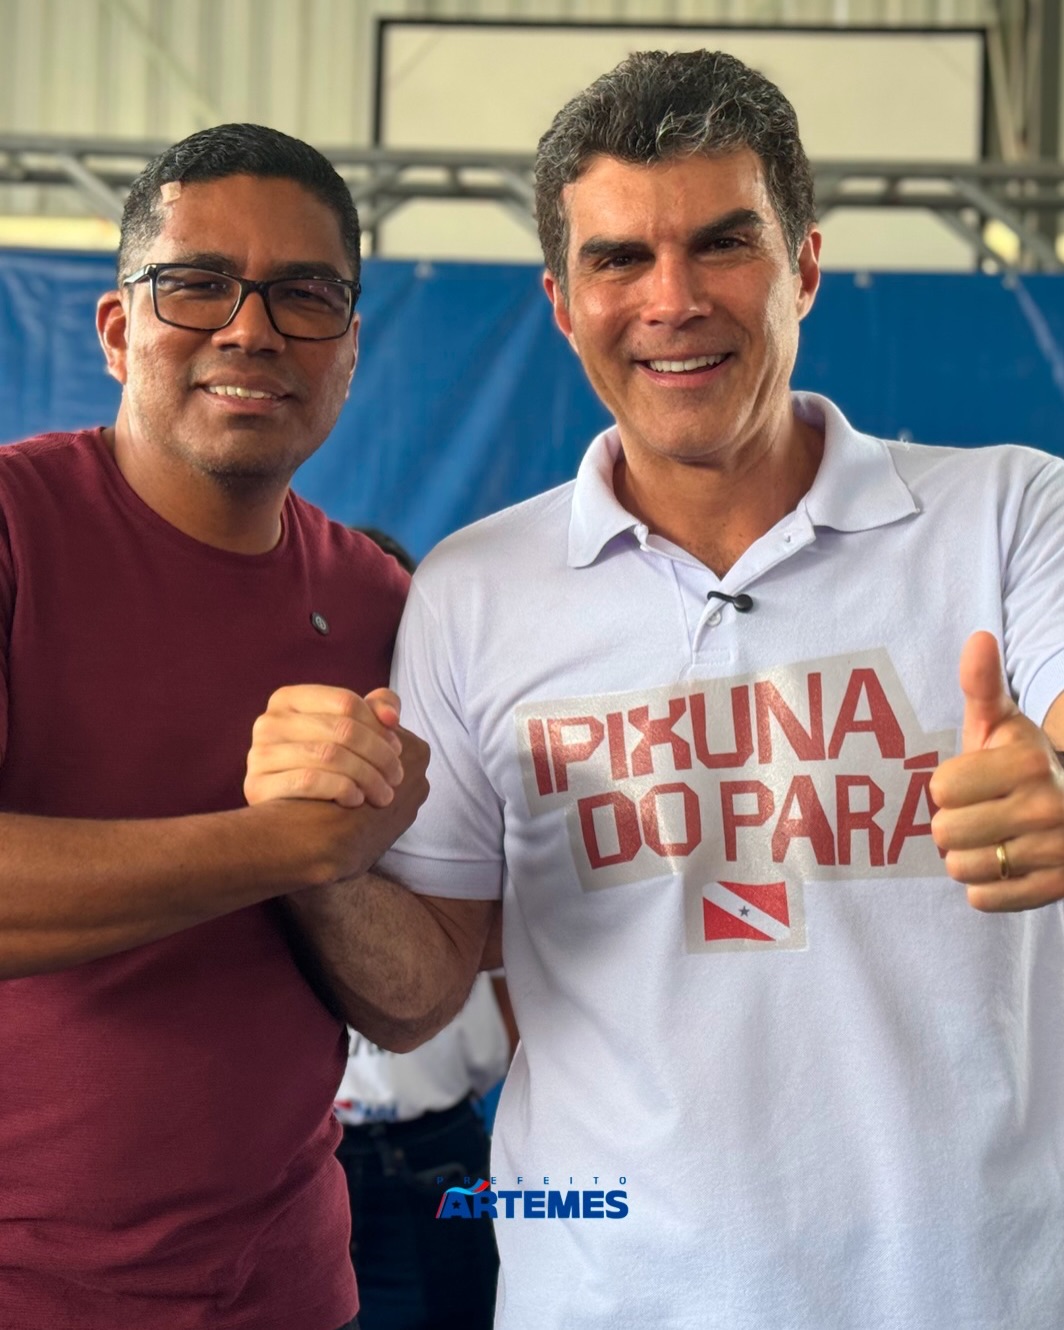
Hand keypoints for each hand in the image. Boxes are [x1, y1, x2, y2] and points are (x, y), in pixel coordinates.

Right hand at [246, 684, 410, 808]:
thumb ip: (376, 709)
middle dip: (379, 754)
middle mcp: (268, 722)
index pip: (346, 703)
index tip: (398, 749)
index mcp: (289, 699)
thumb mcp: (349, 730)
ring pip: (330, 755)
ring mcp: (259, 753)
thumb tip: (391, 716)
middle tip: (398, 777)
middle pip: (342, 730)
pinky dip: (341, 789)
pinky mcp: (256, 786)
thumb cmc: (326, 766)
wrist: (288, 820)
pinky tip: (357, 800)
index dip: (379, 727)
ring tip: (384, 794)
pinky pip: (309, 781)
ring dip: (367, 776)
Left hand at [930, 631, 1063, 909]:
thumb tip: (978, 637)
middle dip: (953, 824)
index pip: (941, 788)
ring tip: (991, 838)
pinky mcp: (1055, 890)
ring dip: (966, 857)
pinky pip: (984, 900)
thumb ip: (983, 686)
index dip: (948, 786)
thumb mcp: (1004, 723)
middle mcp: (1048, 807)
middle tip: (979, 813)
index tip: (972, 782)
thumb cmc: (1021, 763)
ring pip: (962, 869)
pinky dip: (985, 887)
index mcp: (1029, 762)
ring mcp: (1056, 853)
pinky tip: (1004, 864)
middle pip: (946, 832)